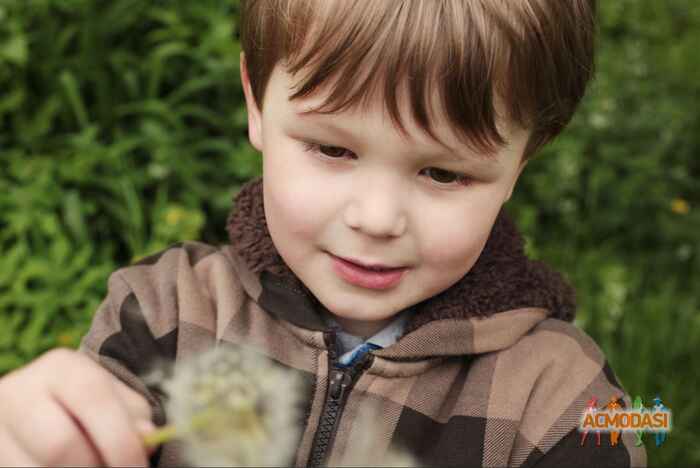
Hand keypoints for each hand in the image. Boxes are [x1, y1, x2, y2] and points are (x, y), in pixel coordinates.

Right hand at [0, 348, 155, 466]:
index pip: (92, 398)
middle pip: (60, 444)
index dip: (120, 440)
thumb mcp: (116, 398)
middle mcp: (19, 391)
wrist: (45, 411)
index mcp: (60, 367)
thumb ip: (135, 415)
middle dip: (94, 466)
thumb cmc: (92, 407)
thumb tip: (147, 436)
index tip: (137, 466)